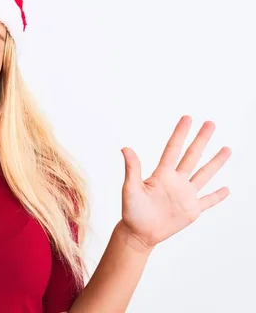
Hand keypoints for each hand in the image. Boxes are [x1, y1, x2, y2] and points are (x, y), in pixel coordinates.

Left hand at [120, 115, 230, 250]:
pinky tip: (226, 189)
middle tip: (210, 123)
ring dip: (215, 162)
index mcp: (162, 175)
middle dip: (202, 140)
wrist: (138, 233)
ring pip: (204, 175)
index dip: (180, 133)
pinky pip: (208, 201)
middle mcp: (176, 181)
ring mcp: (186, 195)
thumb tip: (125, 148)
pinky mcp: (192, 211)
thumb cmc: (132, 211)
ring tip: (226, 149)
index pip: (174, 149)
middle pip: (192, 156)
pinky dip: (217, 196)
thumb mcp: (130, 188)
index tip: (188, 118)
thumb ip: (132, 169)